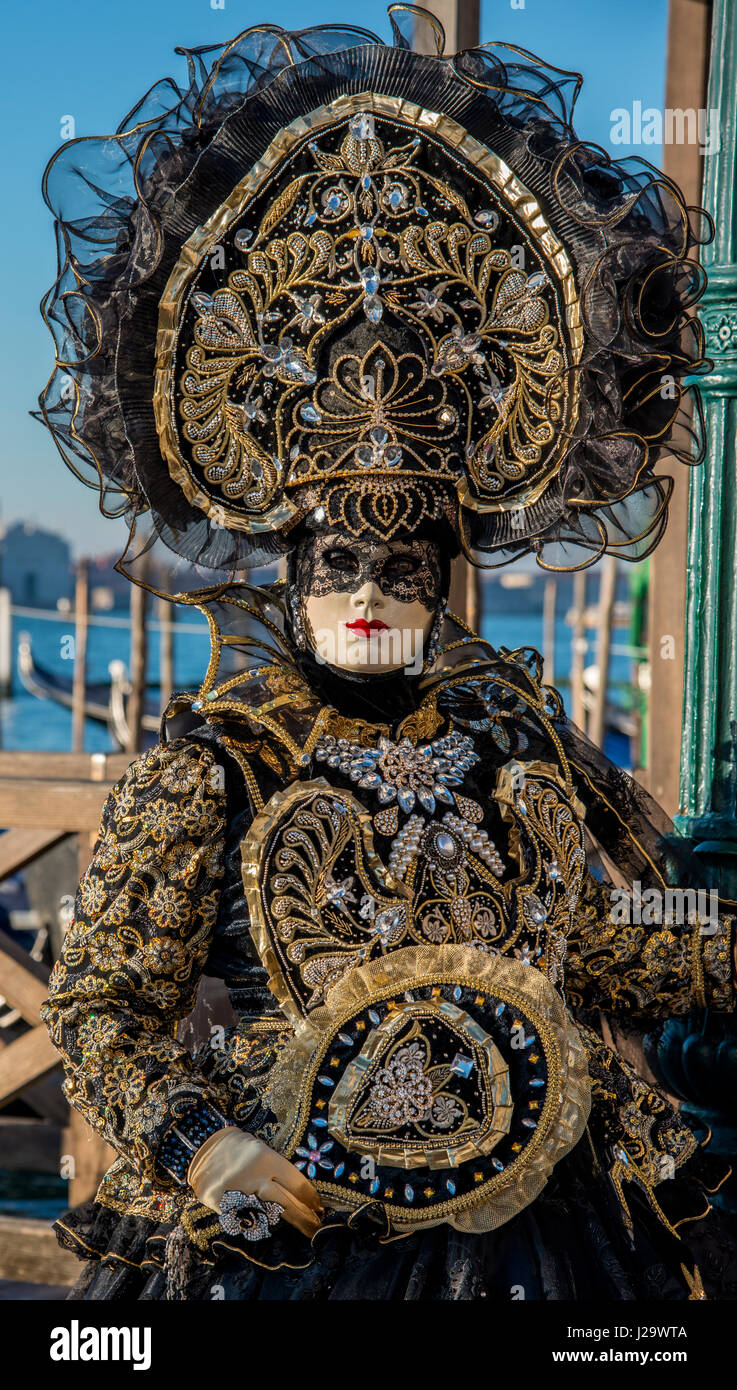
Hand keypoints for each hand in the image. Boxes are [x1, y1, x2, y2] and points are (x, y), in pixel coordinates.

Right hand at [187, 1127, 322, 1238]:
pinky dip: (261, 1223)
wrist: (200, 1148)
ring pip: (271, 1215)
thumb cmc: (236, 1147)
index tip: (318, 1206)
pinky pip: (249, 1220)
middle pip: (287, 1204)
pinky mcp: (226, 1208)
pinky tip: (272, 1225)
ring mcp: (240, 1195)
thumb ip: (276, 1169)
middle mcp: (255, 1178)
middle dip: (305, 1217)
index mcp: (267, 1159)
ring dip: (288, 1223)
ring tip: (303, 1229)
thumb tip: (300, 1192)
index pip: (296, 1183)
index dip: (310, 1198)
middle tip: (316, 1226)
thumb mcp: (260, 1149)